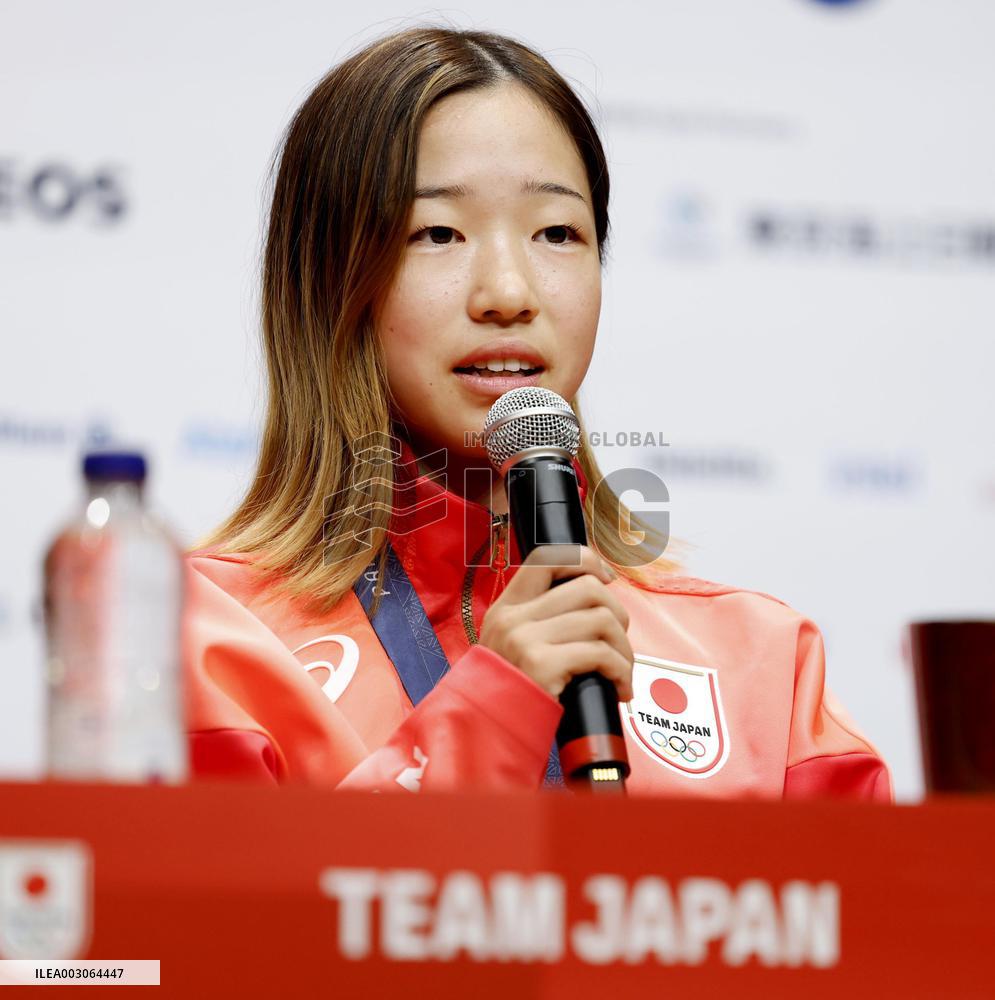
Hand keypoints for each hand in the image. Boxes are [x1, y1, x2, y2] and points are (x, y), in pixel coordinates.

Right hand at [478, 544, 633, 701]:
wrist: (489, 734)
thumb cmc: (512, 694)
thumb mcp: (512, 646)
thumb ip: (541, 621)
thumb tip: (595, 598)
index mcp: (507, 607)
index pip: (547, 558)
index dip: (585, 560)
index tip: (606, 579)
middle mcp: (513, 618)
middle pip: (587, 587)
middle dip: (618, 613)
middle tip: (618, 642)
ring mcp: (525, 640)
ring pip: (602, 620)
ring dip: (625, 649)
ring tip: (621, 670)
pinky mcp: (542, 665)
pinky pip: (601, 654)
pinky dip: (621, 671)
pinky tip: (619, 688)